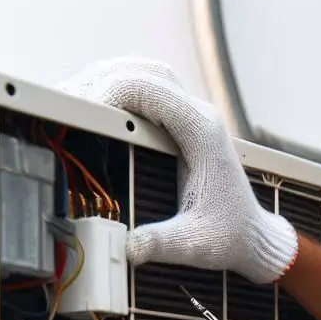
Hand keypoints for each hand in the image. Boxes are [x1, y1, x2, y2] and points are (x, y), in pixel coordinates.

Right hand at [57, 57, 297, 282]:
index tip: (79, 117)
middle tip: (65, 108)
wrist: (255, 237)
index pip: (148, 88)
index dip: (107, 93)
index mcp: (202, 132)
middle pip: (142, 71)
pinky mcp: (184, 125)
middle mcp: (198, 115)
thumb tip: (127, 248)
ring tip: (73, 103)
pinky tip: (95, 110)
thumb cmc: (232, 237)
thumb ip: (161, 243)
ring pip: (144, 74)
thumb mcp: (196, 244)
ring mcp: (192, 116)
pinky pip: (147, 92)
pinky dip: (118, 93)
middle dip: (99, 82)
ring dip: (106, 81)